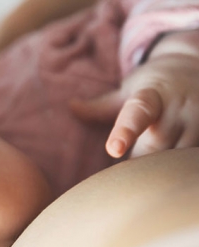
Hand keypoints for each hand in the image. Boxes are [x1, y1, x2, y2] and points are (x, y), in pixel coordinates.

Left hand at [70, 30, 198, 157]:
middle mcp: (179, 107)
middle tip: (127, 165)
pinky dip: (178, 167)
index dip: (126, 132)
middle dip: (138, 161)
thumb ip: (101, 106)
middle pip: (155, 149)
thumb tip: (70, 107)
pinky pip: (191, 161)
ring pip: (176, 160)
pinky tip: (169, 167)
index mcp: (152, 96)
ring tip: (152, 164)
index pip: (137, 114)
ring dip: (161, 168)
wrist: (196, 67)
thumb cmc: (155, 86)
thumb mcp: (129, 90)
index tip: (114, 149)